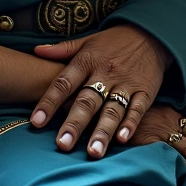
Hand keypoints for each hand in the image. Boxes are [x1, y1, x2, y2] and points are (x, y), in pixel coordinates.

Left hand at [30, 24, 169, 157]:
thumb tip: (36, 51)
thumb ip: (62, 49)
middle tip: (63, 145)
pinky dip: (130, 124)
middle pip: (87, 101)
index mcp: (87, 61)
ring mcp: (125, 83)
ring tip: (92, 152)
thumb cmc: (113, 41)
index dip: (49, 102)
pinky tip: (122, 139)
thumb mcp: (87, 41)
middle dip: (74, 124)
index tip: (36, 122)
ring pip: (112, 110)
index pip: (64, 83)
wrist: (150, 34)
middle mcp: (104, 73)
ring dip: (102, 131)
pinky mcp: (145, 91)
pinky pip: (137, 109)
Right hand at [131, 104, 185, 181]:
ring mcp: (158, 130)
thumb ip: (168, 124)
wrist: (113, 106)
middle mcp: (169, 122)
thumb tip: (184, 143)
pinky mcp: (146, 138)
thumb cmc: (132, 111)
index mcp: (173, 115)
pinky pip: (166, 151)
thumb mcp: (154, 112)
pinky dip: (179, 161)